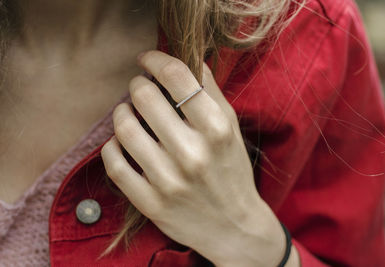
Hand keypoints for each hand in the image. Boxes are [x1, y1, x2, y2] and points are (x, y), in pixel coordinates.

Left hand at [101, 50, 290, 265]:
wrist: (235, 226)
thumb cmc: (232, 172)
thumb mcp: (231, 130)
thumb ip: (212, 93)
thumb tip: (190, 58)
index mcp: (216, 130)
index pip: (176, 76)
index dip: (155, 59)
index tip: (147, 59)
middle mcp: (192, 154)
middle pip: (144, 97)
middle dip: (137, 84)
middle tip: (139, 87)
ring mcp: (169, 181)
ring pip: (124, 129)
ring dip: (121, 112)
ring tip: (127, 111)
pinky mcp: (151, 203)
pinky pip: (114, 164)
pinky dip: (111, 146)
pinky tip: (120, 142)